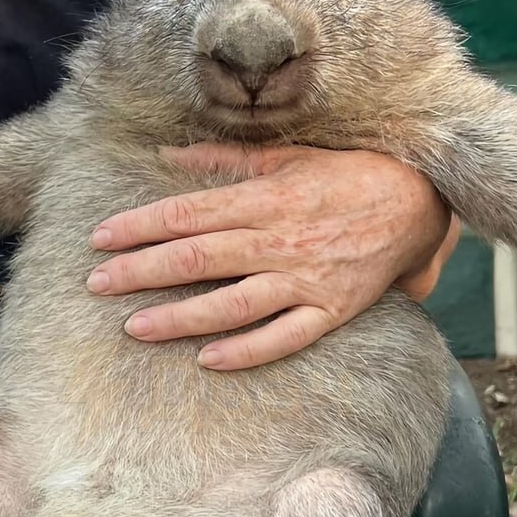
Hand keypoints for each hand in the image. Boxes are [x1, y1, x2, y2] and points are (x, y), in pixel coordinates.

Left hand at [86, 144, 455, 370]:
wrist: (419, 204)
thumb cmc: (346, 175)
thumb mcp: (287, 157)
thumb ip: (225, 160)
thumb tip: (167, 156)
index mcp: (266, 199)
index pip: (188, 214)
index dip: (140, 227)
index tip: (100, 238)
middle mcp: (281, 241)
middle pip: (198, 259)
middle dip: (142, 272)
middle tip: (97, 284)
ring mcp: (306, 280)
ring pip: (232, 305)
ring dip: (180, 318)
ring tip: (135, 327)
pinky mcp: (331, 311)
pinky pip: (284, 337)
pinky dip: (246, 350)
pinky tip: (206, 360)